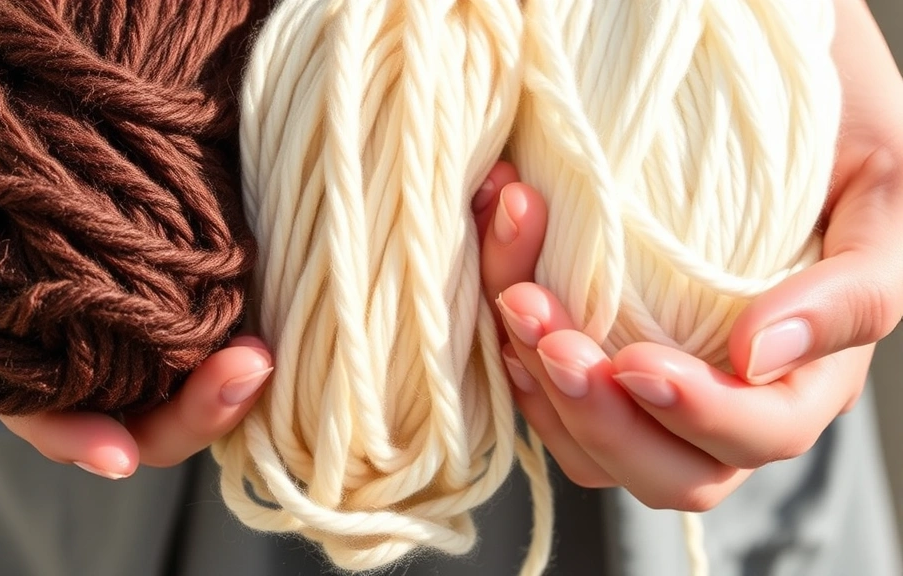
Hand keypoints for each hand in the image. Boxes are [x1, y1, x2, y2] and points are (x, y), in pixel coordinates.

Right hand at [0, 0, 272, 478]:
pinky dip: (252, 335)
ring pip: (188, 374)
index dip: (70, 436)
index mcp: (17, 287)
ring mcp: (156, 272)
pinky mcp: (214, 241)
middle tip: (234, 377)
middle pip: (131, 404)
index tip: (112, 451)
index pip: (40, 397)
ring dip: (224, 389)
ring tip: (257, 356)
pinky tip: (270, 329)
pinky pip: (236, 313)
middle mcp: (92, 293)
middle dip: (177, 420)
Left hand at [476, 0, 902, 510]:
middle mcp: (726, 396)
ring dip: (540, 382)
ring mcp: (654, 382)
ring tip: (515, 294)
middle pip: (665, 471)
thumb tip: (759, 355)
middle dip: (596, 414)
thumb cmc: (836, 131)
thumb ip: (851, 291)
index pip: (759, 435)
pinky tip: (507, 284)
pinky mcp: (595, 354)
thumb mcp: (878, 190)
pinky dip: (512, 350)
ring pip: (590, 443)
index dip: (697, 415)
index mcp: (803, 374)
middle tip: (549, 334)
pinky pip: (545, 393)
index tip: (636, 363)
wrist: (759, 88)